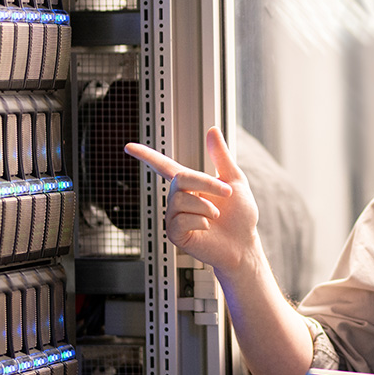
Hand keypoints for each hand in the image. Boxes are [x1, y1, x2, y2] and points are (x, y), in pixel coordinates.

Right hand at [123, 127, 260, 274]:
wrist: (243, 244)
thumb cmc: (240, 216)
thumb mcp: (234, 180)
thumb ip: (221, 156)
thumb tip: (213, 130)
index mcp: (191, 185)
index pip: (164, 166)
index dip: (146, 156)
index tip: (129, 147)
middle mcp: (179, 200)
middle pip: (180, 179)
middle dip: (207, 183)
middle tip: (227, 193)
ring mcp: (175, 217)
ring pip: (181, 200)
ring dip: (206, 206)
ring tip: (216, 215)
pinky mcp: (176, 234)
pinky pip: (180, 220)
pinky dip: (200, 221)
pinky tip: (206, 227)